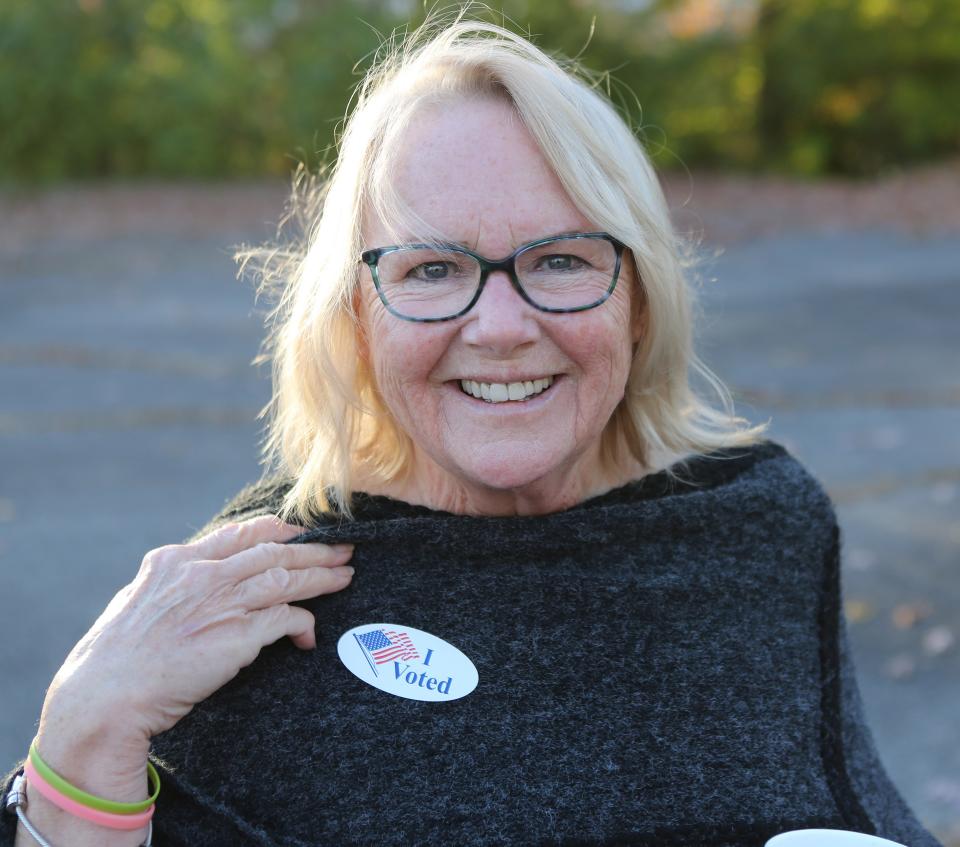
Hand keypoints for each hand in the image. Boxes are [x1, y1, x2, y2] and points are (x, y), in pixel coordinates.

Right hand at [41, 515, 353, 744]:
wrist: (104, 698)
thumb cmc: (114, 660)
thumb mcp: (137, 603)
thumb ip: (171, 586)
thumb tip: (196, 582)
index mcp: (175, 561)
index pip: (241, 532)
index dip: (280, 530)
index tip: (303, 532)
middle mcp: (202, 574)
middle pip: (274, 551)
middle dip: (313, 549)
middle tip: (343, 549)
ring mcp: (222, 602)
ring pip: (287, 577)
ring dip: (321, 577)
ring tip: (345, 577)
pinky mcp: (238, 635)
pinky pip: (287, 619)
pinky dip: (304, 624)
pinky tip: (309, 635)